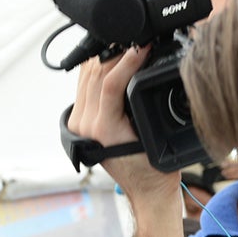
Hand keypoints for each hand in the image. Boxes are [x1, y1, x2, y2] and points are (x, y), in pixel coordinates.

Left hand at [68, 46, 176, 207]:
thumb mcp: (157, 134)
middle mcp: (85, 126)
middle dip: (117, 54)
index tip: (144, 46)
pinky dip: (97, 70)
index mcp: (103, 130)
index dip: (128, 60)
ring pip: (87, 76)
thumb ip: (146, 103)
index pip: (110, 82)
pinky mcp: (80, 122)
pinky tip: (112, 62)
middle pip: (96, 74)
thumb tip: (145, 68)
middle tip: (138, 43)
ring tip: (127, 49)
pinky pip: (84, 86)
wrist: (147, 192)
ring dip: (105, 58)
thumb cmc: (156, 170)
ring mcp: (80, 124)